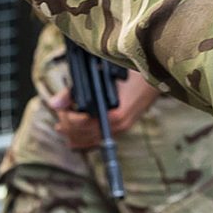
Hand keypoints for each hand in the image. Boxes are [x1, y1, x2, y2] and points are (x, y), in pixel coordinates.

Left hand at [44, 76, 158, 149]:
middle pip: (82, 135)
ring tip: (63, 126)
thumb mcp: (100, 76)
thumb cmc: (130, 71)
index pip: (79, 124)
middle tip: (61, 111)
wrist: (158, 74)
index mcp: (113, 114)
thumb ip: (76, 90)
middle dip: (67, 125)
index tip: (62, 104)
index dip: (65, 115)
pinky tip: (77, 137)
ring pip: (90, 141)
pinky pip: (100, 140)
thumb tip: (53, 104)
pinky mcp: (124, 127)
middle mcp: (118, 125)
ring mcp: (122, 128)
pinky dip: (86, 139)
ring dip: (74, 134)